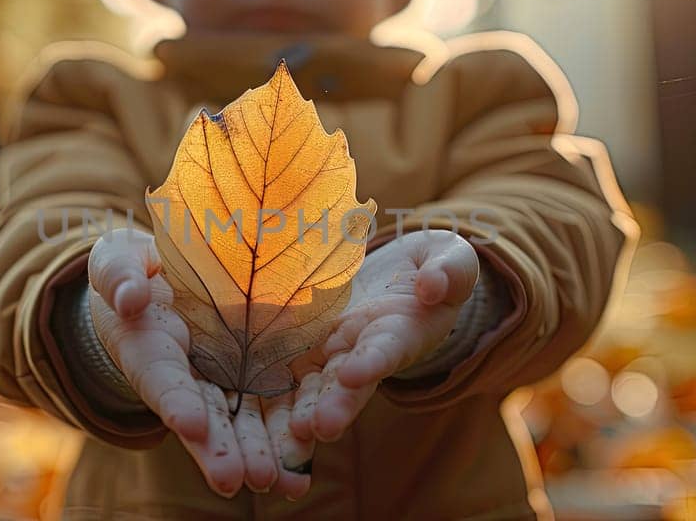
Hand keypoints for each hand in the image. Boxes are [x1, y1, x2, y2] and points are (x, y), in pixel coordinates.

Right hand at [86, 228, 281, 495]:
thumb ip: (120, 275)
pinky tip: (301, 472)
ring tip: (279, 482)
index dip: (175, 399)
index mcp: (147, 346)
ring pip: (240, 421)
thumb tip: (130, 297)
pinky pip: (271, 408)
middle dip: (218, 448)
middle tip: (234, 478)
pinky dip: (285, 438)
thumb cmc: (134, 270)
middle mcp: (185, 375)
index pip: (161, 376)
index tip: (190, 423)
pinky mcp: (254, 374)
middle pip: (203, 416)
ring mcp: (220, 378)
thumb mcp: (116, 261)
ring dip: (257, 453)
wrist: (168, 280)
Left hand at [288, 230, 479, 443]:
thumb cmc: (427, 267)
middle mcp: (361, 353)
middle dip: (335, 405)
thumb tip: (433, 286)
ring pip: (310, 389)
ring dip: (299, 413)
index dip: (373, 361)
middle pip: (346, 384)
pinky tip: (245, 412)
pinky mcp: (299, 347)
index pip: (386, 348)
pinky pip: (280, 373)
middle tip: (320, 427)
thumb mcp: (449, 260)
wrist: (391, 275)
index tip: (356, 372)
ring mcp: (327, 353)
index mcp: (399, 332)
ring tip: (288, 435)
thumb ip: (450, 271)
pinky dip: (267, 396)